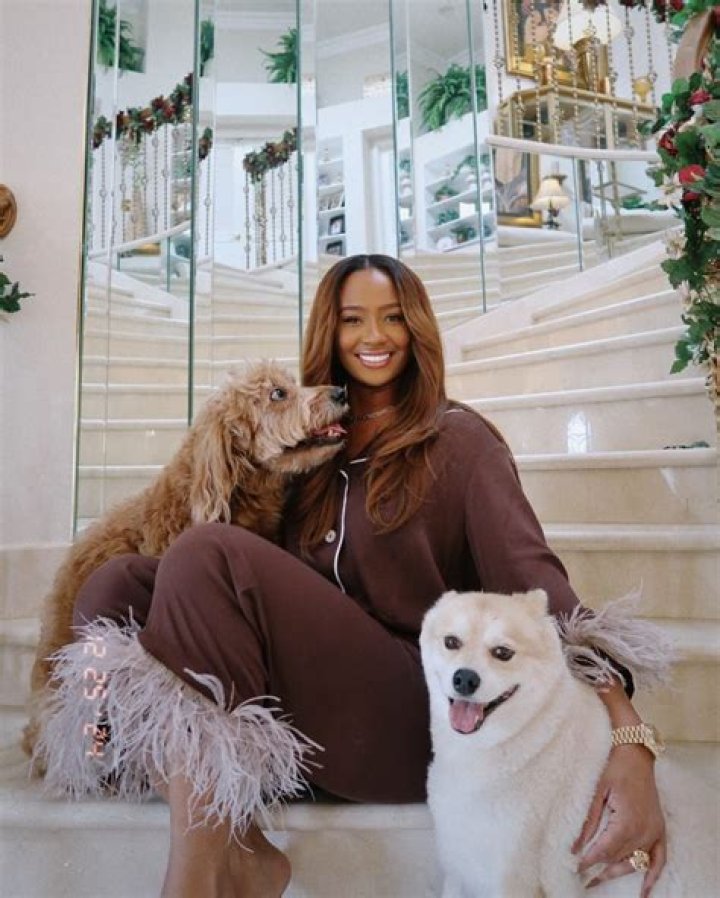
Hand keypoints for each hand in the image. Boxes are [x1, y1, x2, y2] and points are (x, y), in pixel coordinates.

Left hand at [573, 744, 665, 896]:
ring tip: (600, 880)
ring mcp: (654, 832)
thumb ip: (588, 822)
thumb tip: (574, 846)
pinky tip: (644, 891)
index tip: (576, 867)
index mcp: (627, 822)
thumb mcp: (596, 792)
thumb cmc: (614, 769)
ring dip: (618, 873)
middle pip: (619, 859)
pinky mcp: (659, 830)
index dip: (589, 861)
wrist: (636, 755)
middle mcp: (643, 832)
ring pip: (635, 862)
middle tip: (583, 878)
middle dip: (601, 870)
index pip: (605, 851)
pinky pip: (659, 860)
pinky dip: (652, 876)